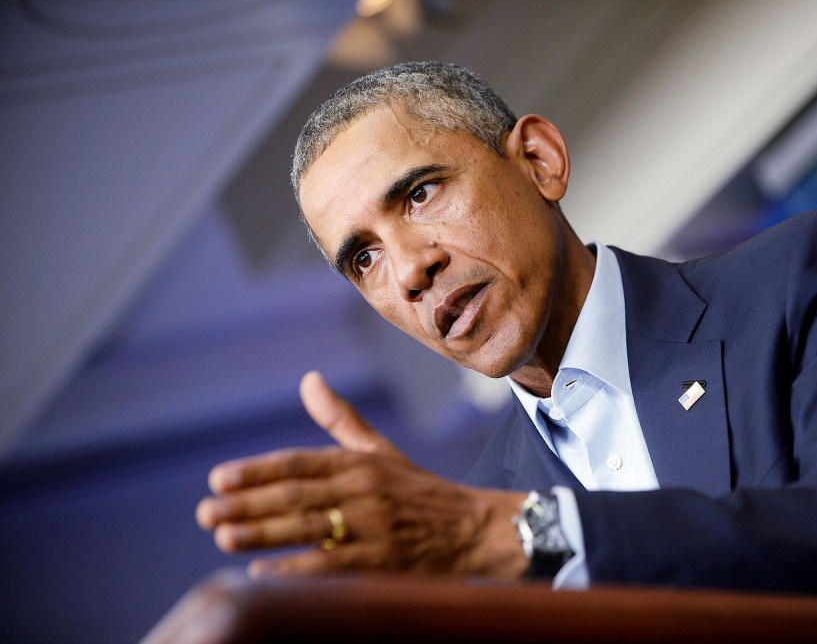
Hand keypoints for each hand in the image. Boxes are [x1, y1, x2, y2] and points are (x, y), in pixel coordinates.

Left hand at [196, 370, 527, 579]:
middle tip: (205, 513)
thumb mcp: (380, 451)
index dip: (257, 470)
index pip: (299, 462)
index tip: (218, 479)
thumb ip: (340, 418)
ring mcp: (371, 528)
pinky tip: (262, 574)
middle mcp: (362, 491)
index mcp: (358, 463)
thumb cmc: (418, 491)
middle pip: (296, 496)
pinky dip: (296, 570)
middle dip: (247, 504)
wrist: (472, 529)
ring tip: (223, 537)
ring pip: (309, 528)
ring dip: (262, 533)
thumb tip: (308, 379)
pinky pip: (332, 566)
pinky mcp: (381, 562)